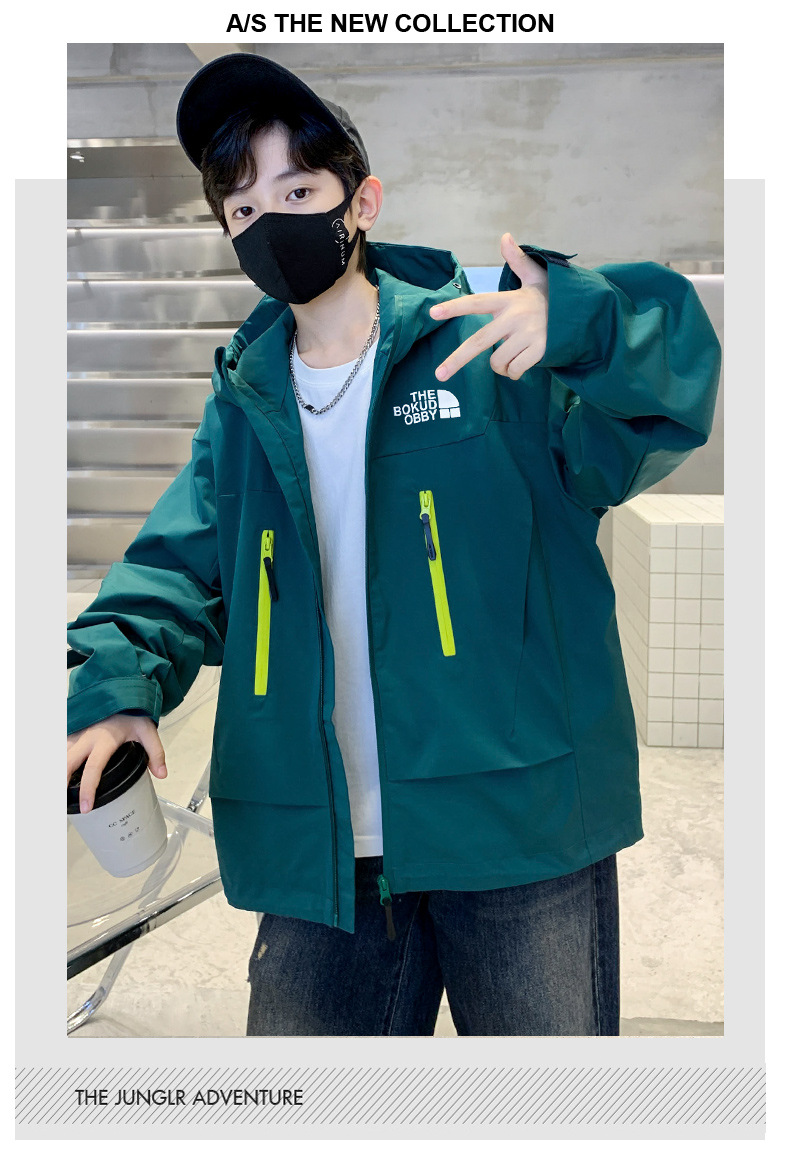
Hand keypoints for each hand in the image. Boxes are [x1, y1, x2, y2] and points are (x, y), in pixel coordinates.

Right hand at [67, 714, 166, 813]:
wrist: (120, 689)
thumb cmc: (132, 712)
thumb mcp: (147, 731)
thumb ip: (155, 752)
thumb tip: (162, 774)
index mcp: (105, 740)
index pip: (93, 768)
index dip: (88, 789)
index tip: (86, 807)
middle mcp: (87, 738)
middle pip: (67, 763)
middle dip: (61, 784)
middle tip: (62, 805)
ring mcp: (77, 733)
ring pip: (60, 755)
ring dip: (57, 773)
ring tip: (58, 794)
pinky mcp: (72, 731)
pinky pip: (60, 748)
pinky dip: (57, 761)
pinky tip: (59, 774)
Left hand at [429, 233, 548, 381]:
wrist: (583, 313)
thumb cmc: (551, 297)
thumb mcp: (535, 276)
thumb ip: (517, 260)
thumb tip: (505, 236)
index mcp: (510, 299)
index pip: (477, 302)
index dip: (455, 307)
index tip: (433, 313)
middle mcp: (516, 317)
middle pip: (480, 342)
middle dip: (457, 360)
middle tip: (439, 374)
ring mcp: (528, 335)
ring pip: (498, 361)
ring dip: (500, 366)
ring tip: (511, 356)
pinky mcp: (540, 350)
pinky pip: (514, 370)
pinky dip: (514, 373)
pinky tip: (521, 364)